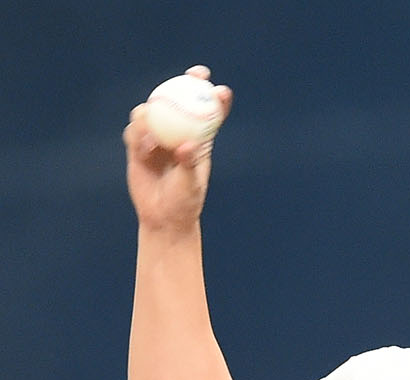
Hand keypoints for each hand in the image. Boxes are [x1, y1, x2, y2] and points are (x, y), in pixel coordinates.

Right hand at [124, 66, 232, 232]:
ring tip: (154, 139)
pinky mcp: (137, 145)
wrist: (162, 218)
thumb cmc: (184, 202)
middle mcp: (177, 134)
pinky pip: (134, 131)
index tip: (218, 87)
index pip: (208, 115)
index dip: (213, 97)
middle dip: (185, 83)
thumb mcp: (190, 185)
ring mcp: (156, 138)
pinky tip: (143, 148)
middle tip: (191, 76)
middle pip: (179, 101)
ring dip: (152, 114)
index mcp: (198, 142)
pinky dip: (137, 134)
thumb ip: (189, 163)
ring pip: (151, 112)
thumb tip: (188, 145)